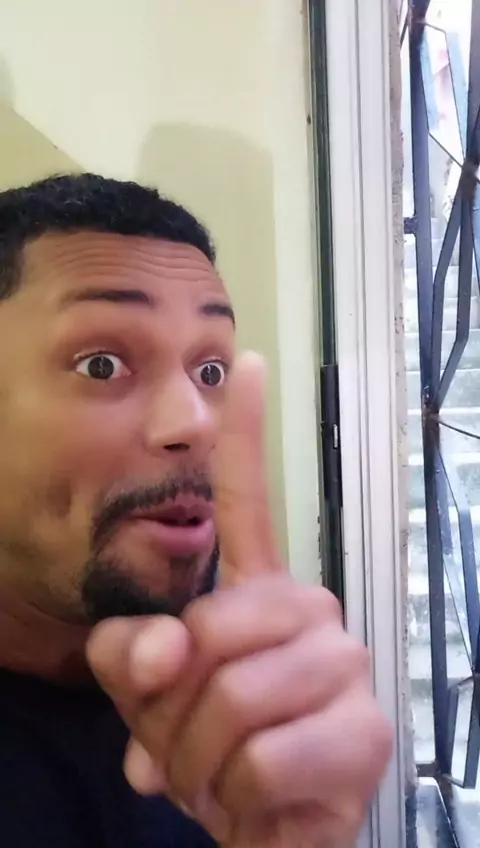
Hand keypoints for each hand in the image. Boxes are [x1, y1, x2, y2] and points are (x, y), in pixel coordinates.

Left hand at [87, 353, 391, 846]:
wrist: (272, 832)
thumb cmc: (214, 751)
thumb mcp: (148, 700)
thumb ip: (129, 659)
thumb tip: (162, 644)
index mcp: (257, 591)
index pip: (247, 498)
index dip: (241, 430)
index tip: (244, 362)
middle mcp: (309, 609)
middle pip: (205, 633)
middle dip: (170, 709)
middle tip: (189, 744)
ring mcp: (344, 663)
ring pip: (230, 699)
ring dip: (201, 760)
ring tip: (223, 772)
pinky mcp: (367, 728)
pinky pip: (264, 758)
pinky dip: (238, 796)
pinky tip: (262, 796)